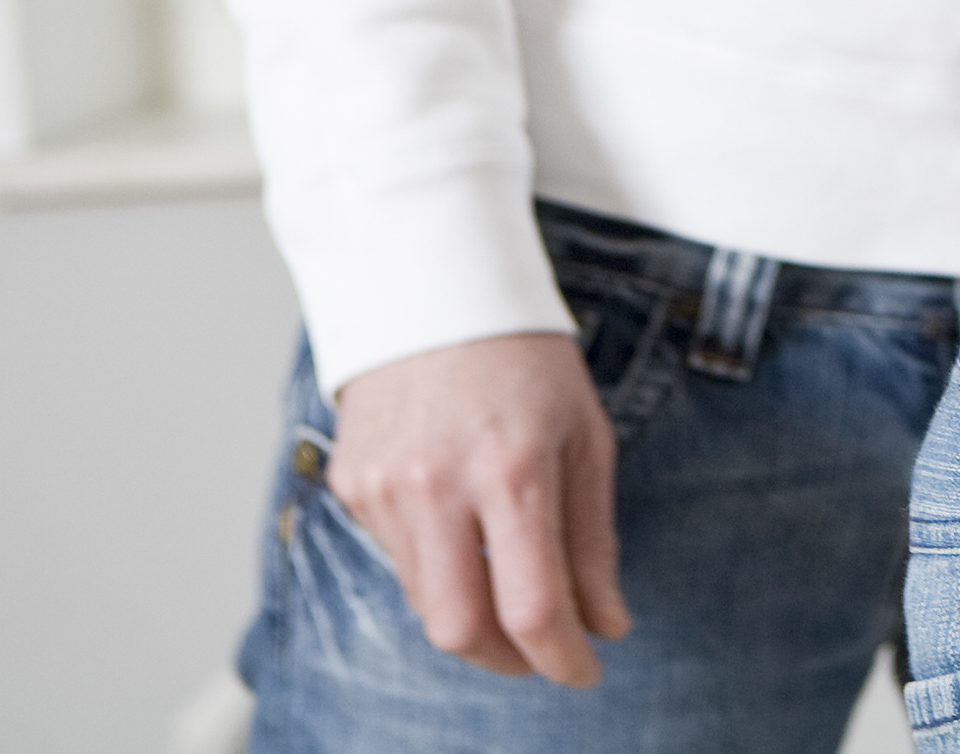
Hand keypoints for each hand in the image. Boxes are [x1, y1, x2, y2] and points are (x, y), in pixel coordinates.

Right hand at [326, 331, 630, 685]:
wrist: (434, 288)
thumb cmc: (527, 359)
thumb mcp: (587, 436)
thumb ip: (593, 540)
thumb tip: (607, 624)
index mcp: (512, 472)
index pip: (533, 609)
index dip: (563, 659)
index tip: (585, 671)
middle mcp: (439, 488)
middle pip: (460, 631)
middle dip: (506, 660)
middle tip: (541, 649)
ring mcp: (385, 489)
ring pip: (424, 603)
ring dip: (471, 612)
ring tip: (507, 578)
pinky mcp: (352, 486)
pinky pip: (396, 560)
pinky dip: (435, 567)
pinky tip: (459, 525)